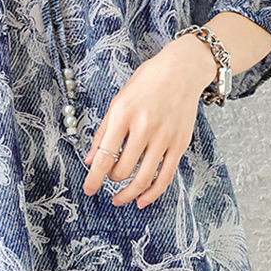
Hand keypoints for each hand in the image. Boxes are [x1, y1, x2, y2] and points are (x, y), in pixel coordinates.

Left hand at [82, 35, 216, 208]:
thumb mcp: (118, 101)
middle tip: (108, 180)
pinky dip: (153, 193)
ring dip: (129, 194)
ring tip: (121, 199)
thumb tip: (90, 160)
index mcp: (123, 114)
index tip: (88, 189)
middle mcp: (144, 127)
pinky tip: (142, 199)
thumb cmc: (146, 83)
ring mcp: (164, 137)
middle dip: (111, 180)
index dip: (94, 177)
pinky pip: (166, 176)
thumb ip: (103, 132)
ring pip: (144, 178)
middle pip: (123, 169)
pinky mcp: (180, 144)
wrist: (181, 71)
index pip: (105, 155)